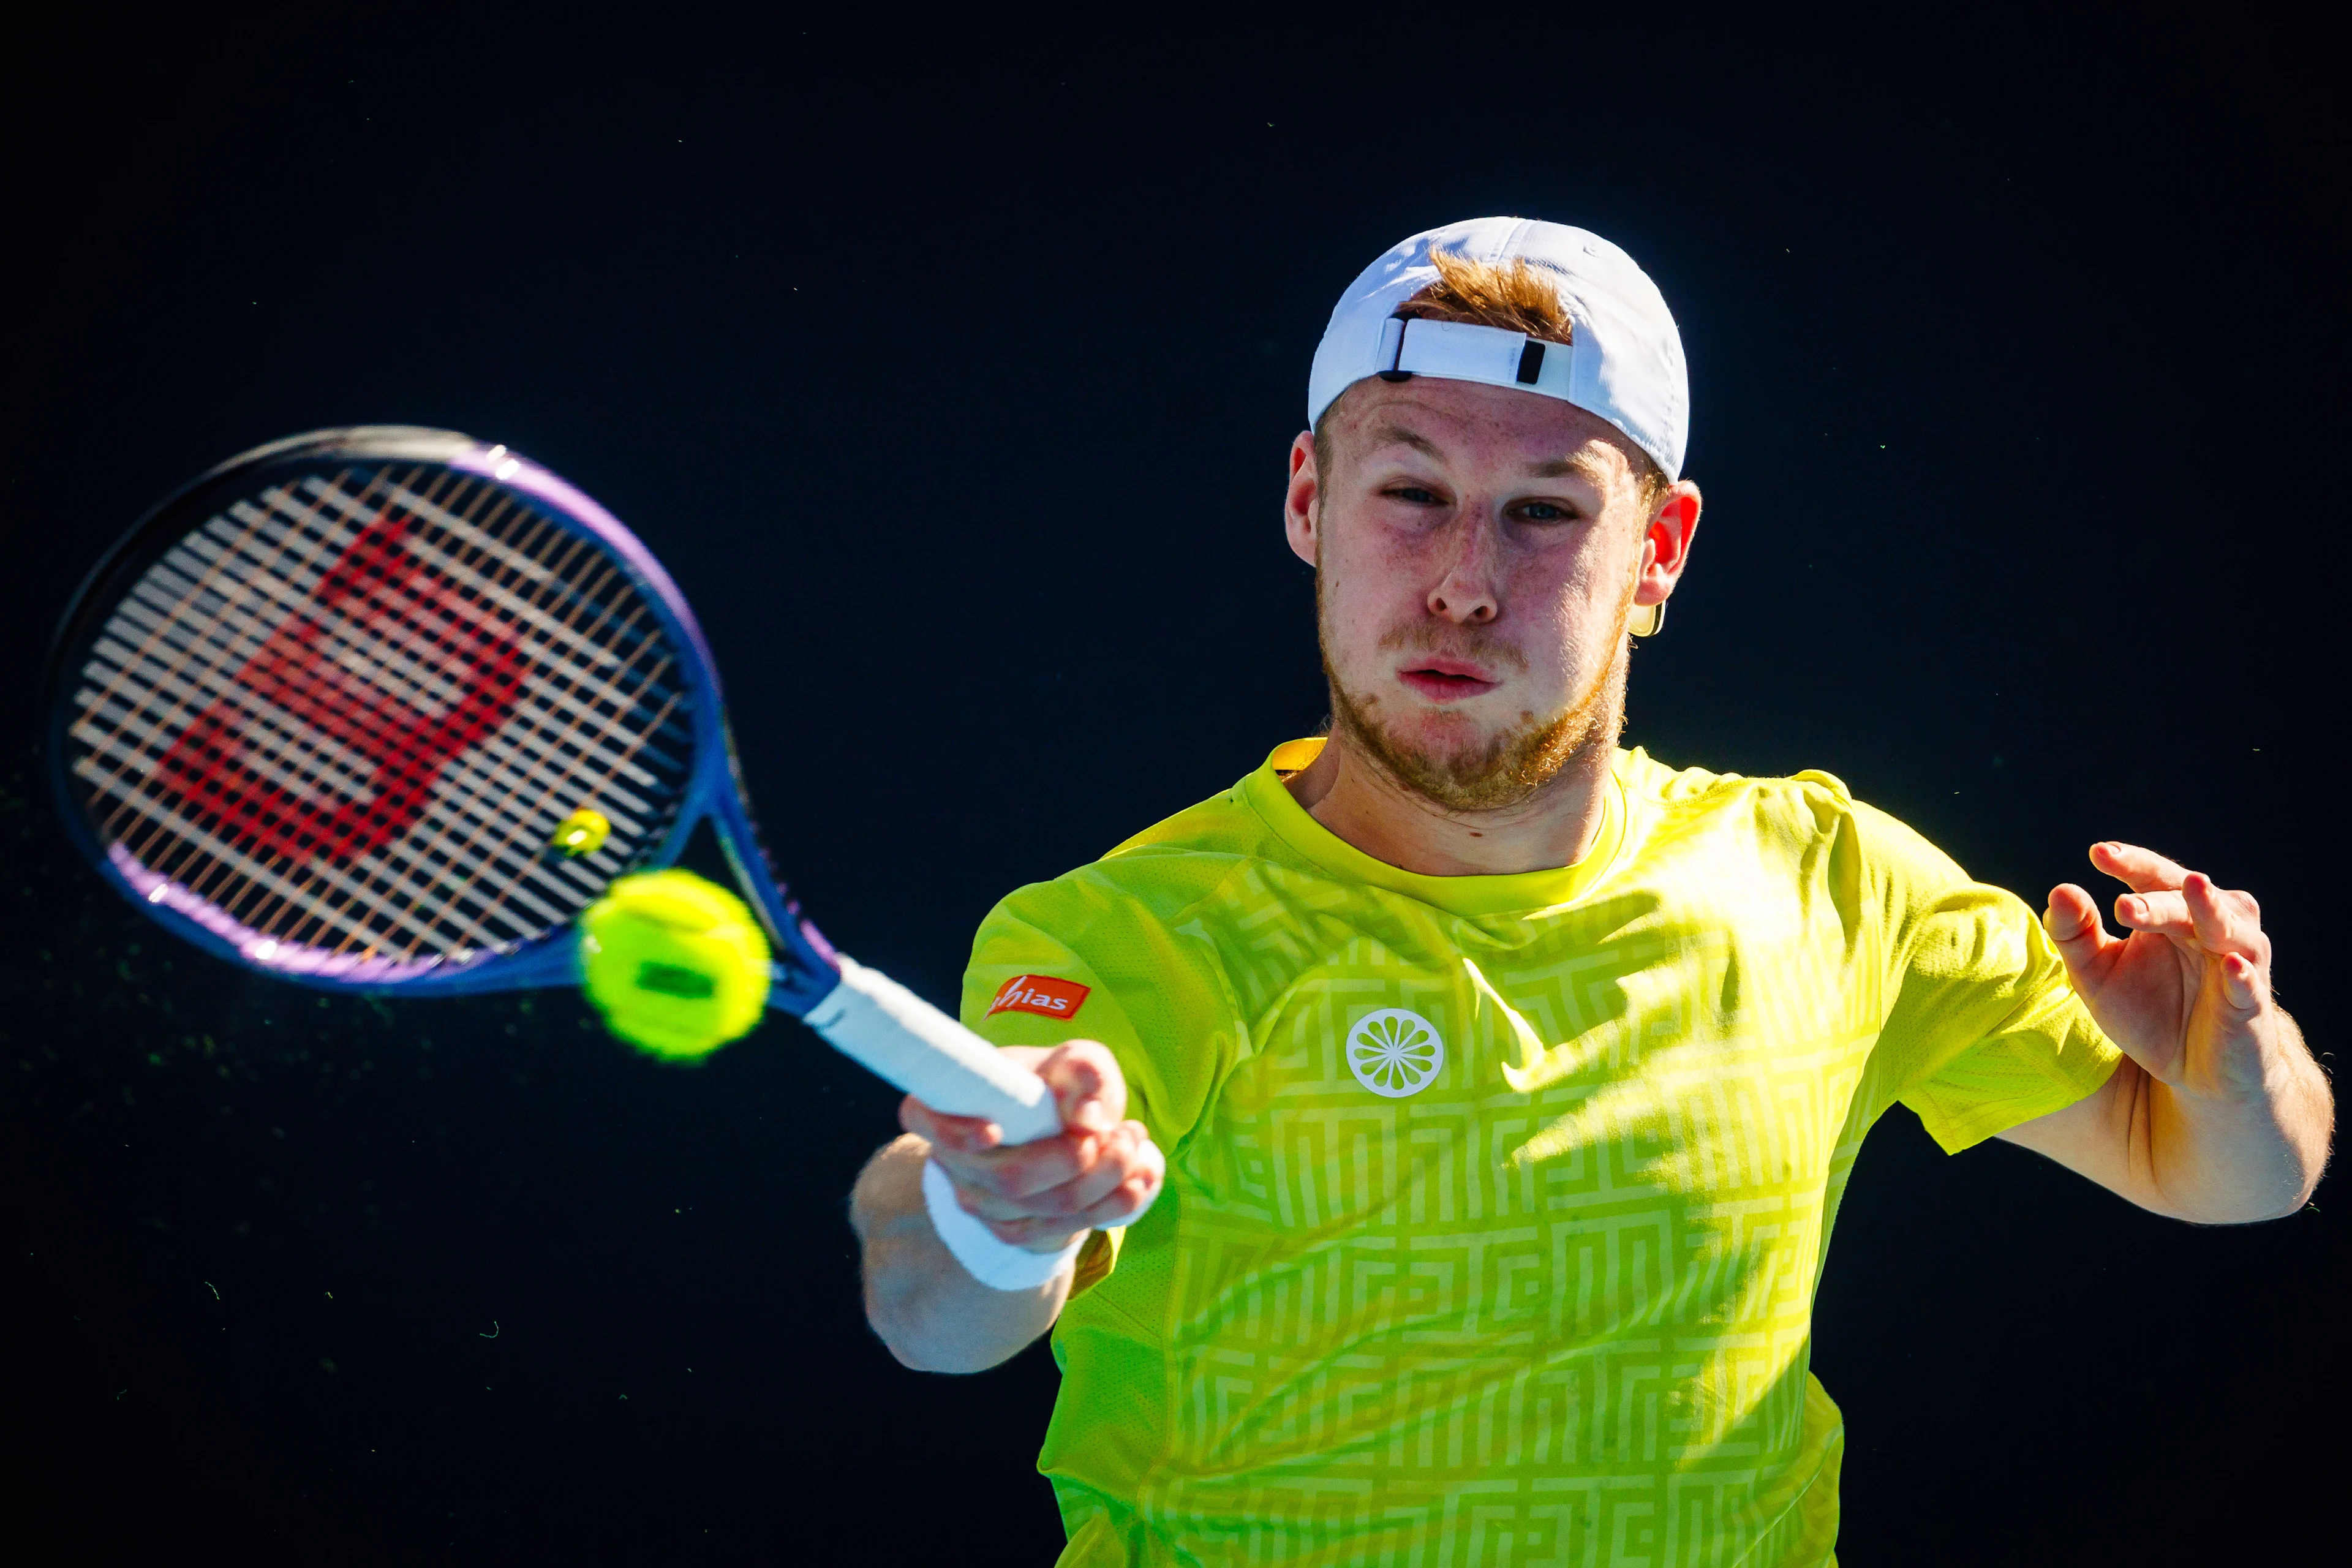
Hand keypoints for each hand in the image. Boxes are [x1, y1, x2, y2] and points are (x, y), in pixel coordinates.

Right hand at [900, 1041, 1164, 1252]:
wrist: (1055, 1128)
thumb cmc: (1053, 1085)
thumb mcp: (1072, 1060)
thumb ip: (1082, 1070)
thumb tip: (1087, 1118)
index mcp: (945, 1108)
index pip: (927, 1121)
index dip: (955, 1131)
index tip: (993, 1130)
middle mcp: (956, 1163)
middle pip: (1013, 1178)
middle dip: (1081, 1159)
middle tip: (1127, 1130)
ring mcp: (985, 1206)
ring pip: (1050, 1208)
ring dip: (1109, 1180)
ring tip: (1138, 1144)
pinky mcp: (1020, 1232)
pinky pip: (1069, 1229)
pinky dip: (1117, 1205)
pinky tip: (1144, 1177)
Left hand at [2043, 842, 2278, 1101]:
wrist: (2193, 1074)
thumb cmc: (2147, 1013)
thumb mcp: (2095, 975)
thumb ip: (2074, 934)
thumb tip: (2060, 890)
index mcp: (2172, 914)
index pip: (2152, 877)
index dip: (2131, 862)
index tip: (2098, 853)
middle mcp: (2211, 928)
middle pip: (2189, 898)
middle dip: (2157, 898)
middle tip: (2123, 906)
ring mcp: (2238, 964)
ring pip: (2230, 927)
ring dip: (2210, 910)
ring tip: (2194, 888)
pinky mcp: (2252, 1006)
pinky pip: (2251, 985)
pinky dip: (2243, 974)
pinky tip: (2230, 965)